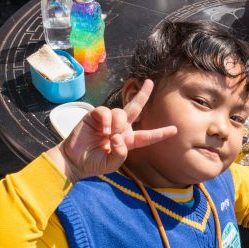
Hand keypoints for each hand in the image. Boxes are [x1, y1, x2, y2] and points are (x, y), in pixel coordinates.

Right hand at [55, 80, 176, 182]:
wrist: (74, 161)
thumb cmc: (94, 163)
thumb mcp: (112, 164)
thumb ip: (120, 153)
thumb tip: (120, 136)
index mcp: (127, 141)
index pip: (147, 136)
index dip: (160, 133)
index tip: (174, 130)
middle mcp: (120, 128)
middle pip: (135, 108)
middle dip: (143, 94)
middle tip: (150, 82)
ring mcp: (108, 120)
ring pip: (121, 112)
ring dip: (118, 124)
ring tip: (109, 136)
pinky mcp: (95, 116)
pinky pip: (106, 111)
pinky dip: (107, 120)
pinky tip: (103, 130)